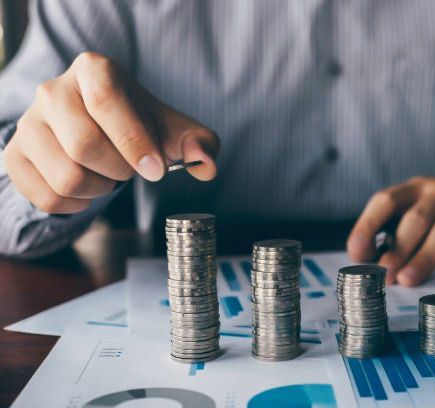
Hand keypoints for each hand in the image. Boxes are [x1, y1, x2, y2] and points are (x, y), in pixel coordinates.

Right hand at [4, 52, 219, 213]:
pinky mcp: (15, 156)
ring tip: (108, 175)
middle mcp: (53, 91)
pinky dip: (77, 205)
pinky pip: (48, 197)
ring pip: (67, 177)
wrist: (94, 129)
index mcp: (94, 70)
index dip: (134, 142)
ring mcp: (28, 124)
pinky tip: (88, 188)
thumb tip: (207, 165)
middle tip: (130, 168)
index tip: (156, 170)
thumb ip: (198, 142)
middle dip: (119, 169)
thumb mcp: (171, 128)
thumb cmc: (137, 125)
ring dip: (100, 189)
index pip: (108, 101)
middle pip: (84, 145)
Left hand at [347, 176, 434, 285]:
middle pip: (416, 219)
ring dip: (423, 258)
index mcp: (414, 189)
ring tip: (407, 280)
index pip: (385, 201)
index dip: (367, 225)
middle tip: (384, 274)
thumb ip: (389, 232)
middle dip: (398, 248)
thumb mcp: (413, 210)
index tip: (357, 252)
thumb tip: (364, 261)